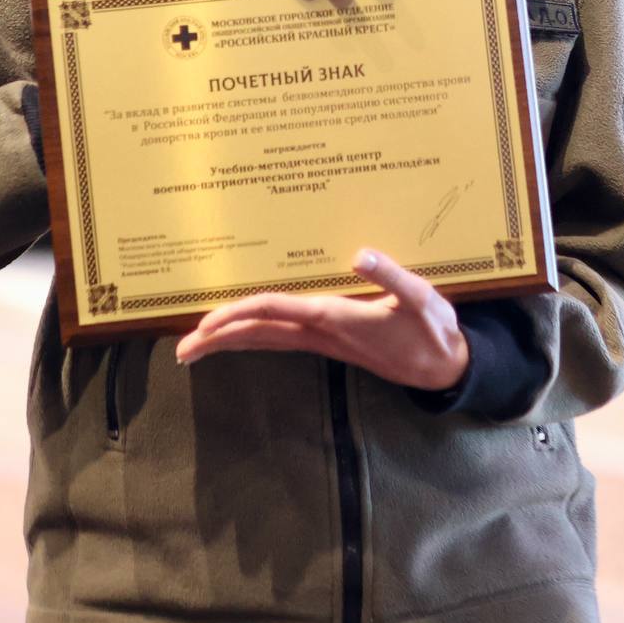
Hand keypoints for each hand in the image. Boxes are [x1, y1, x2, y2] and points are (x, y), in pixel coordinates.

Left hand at [176, 249, 470, 390]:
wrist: (443, 368)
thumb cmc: (433, 331)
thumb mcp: (422, 299)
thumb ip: (392, 276)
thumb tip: (359, 254)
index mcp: (336, 318)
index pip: (276, 312)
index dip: (240, 312)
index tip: (207, 320)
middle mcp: (322, 334)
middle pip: (258, 335)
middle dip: (218, 341)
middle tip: (180, 350)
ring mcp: (323, 342)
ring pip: (265, 342)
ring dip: (228, 344)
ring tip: (194, 348)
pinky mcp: (330, 343)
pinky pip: (279, 341)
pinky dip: (252, 339)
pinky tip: (239, 337)